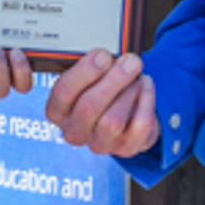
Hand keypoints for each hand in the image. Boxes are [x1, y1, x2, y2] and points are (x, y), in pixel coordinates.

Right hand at [44, 49, 161, 157]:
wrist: (128, 111)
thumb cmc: (104, 87)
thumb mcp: (91, 74)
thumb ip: (92, 64)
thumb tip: (105, 57)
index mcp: (58, 111)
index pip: (63, 93)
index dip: (85, 72)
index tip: (103, 55)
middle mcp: (74, 131)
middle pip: (88, 107)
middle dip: (113, 79)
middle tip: (130, 61)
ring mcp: (99, 144)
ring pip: (112, 121)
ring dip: (129, 91)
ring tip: (137, 76)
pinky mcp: (125, 148)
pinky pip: (139, 125)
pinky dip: (146, 100)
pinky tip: (146, 86)